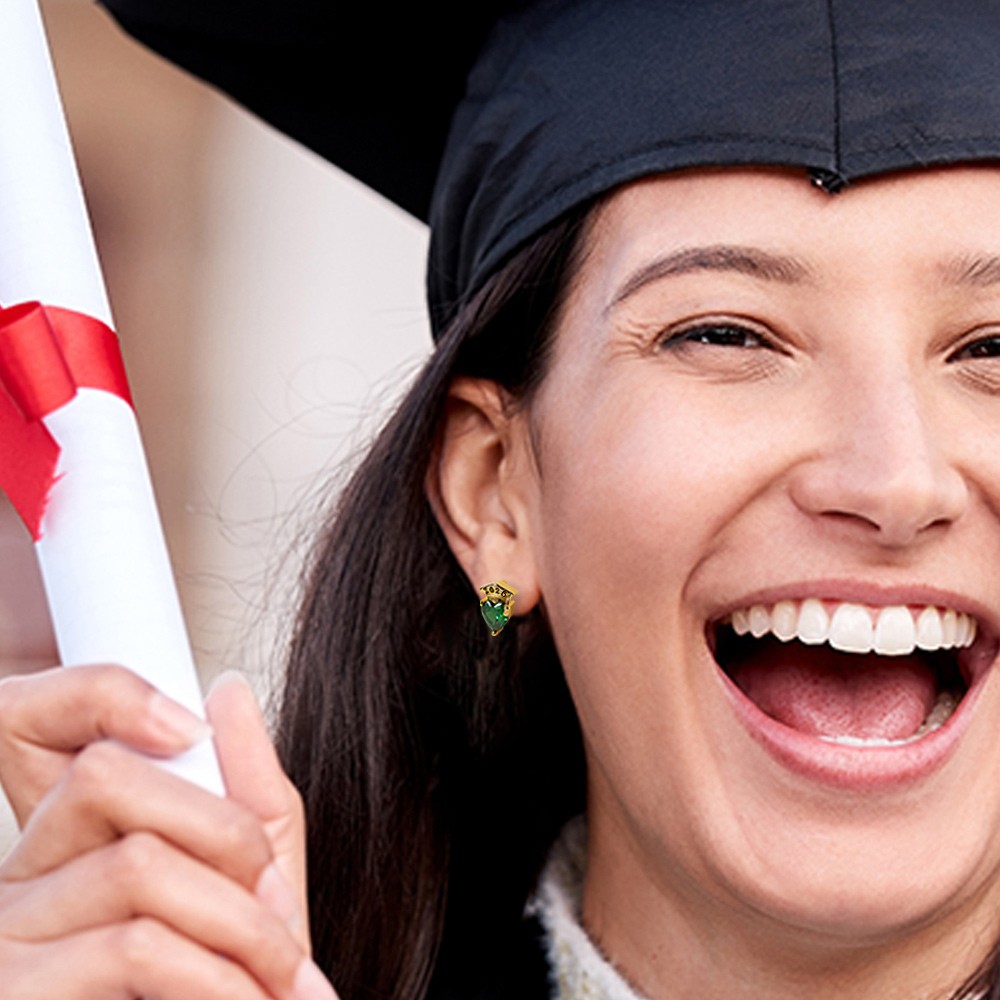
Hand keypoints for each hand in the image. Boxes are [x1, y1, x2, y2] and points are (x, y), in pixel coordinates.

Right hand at [0, 664, 337, 999]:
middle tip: (279, 918)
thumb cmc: (228, 989)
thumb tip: (229, 689)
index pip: (97, 754)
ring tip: (281, 983)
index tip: (258, 840)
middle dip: (226, 836)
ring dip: (241, 925)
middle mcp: (20, 884)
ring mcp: (9, 943)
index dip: (181, 774)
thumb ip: (247, 790)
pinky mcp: (21, 997)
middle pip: (110, 781)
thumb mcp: (251, 884)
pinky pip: (135, 947)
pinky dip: (218, 977)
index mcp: (68, 849)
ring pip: (139, 865)